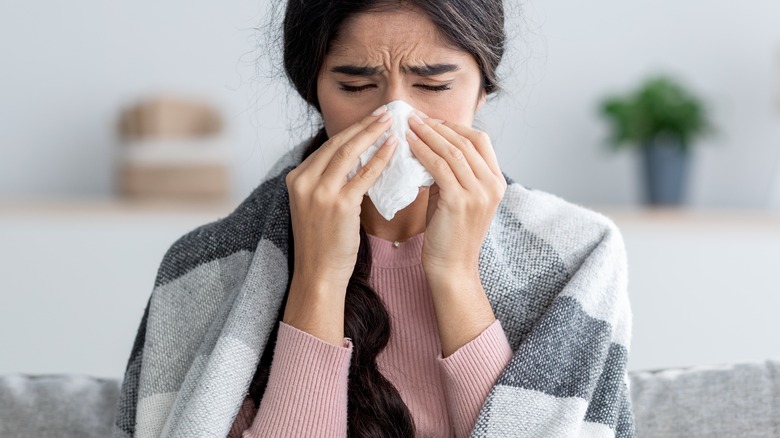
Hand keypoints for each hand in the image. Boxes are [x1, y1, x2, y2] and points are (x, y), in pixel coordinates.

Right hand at [283, 106, 396, 344]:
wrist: (318, 274)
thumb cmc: (323, 244)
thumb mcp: (317, 206)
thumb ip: (329, 182)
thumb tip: (357, 160)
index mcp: (296, 179)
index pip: (328, 147)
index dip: (352, 131)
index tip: (371, 119)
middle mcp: (303, 181)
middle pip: (338, 144)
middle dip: (364, 125)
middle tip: (386, 112)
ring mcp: (319, 192)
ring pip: (349, 153)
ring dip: (372, 134)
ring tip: (392, 123)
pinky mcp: (338, 205)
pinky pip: (363, 174)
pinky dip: (380, 158)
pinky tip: (394, 148)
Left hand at [406, 112, 506, 283]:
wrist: (452, 267)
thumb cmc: (450, 234)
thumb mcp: (456, 197)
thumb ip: (451, 173)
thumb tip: (430, 146)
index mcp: (496, 182)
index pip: (480, 141)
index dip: (455, 127)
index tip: (431, 121)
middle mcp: (493, 185)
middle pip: (466, 141)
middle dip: (439, 126)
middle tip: (415, 117)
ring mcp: (479, 193)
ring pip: (453, 151)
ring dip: (428, 134)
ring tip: (409, 124)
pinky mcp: (460, 201)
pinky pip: (439, 167)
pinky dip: (423, 151)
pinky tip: (409, 143)